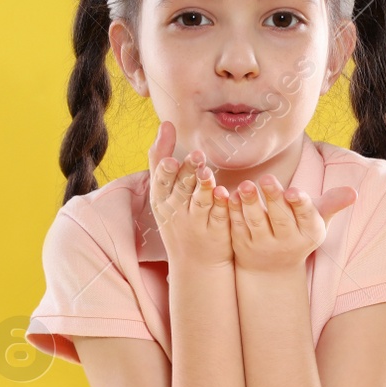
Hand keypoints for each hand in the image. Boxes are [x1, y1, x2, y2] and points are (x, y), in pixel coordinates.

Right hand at [147, 120, 232, 267]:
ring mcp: (194, 222)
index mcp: (161, 198)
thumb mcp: (163, 193)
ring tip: (207, 173)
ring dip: (204, 186)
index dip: (166, 171)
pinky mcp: (214, 232)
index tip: (171, 160)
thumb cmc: (178, 218)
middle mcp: (175, 210)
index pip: (160, 181)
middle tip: (197, 157)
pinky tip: (225, 194)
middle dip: (188, 174)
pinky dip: (221, 205)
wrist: (194, 264)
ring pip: (199, 201)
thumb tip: (166, 122)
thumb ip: (162, 159)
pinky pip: (218, 216)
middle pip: (181, 189)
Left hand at [228, 172, 356, 273]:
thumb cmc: (299, 232)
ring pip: (256, 223)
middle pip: (280, 219)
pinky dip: (233, 212)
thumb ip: (332, 204)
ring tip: (245, 185)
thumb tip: (353, 192)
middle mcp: (287, 242)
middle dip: (273, 199)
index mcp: (308, 233)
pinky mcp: (242, 245)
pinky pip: (238, 227)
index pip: (305, 217)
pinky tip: (229, 196)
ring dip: (250, 204)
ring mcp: (263, 245)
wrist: (273, 268)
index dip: (300, 204)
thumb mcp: (318, 221)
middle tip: (266, 178)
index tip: (294, 191)